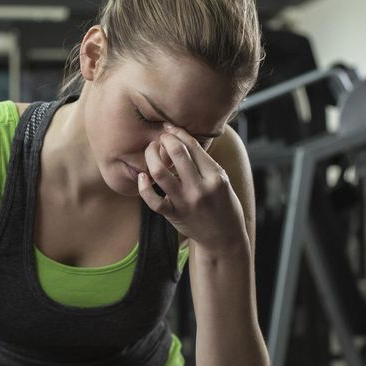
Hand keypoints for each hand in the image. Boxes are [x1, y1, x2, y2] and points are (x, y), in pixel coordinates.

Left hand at [137, 125, 245, 251]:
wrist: (224, 237)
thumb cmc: (223, 204)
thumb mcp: (221, 180)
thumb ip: (204, 162)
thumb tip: (182, 137)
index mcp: (215, 176)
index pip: (193, 146)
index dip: (178, 133)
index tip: (169, 127)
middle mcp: (200, 188)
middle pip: (177, 153)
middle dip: (164, 140)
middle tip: (160, 138)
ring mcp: (185, 202)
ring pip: (160, 173)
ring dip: (151, 157)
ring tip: (151, 152)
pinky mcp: (174, 215)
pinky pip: (153, 200)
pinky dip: (143, 186)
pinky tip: (142, 176)